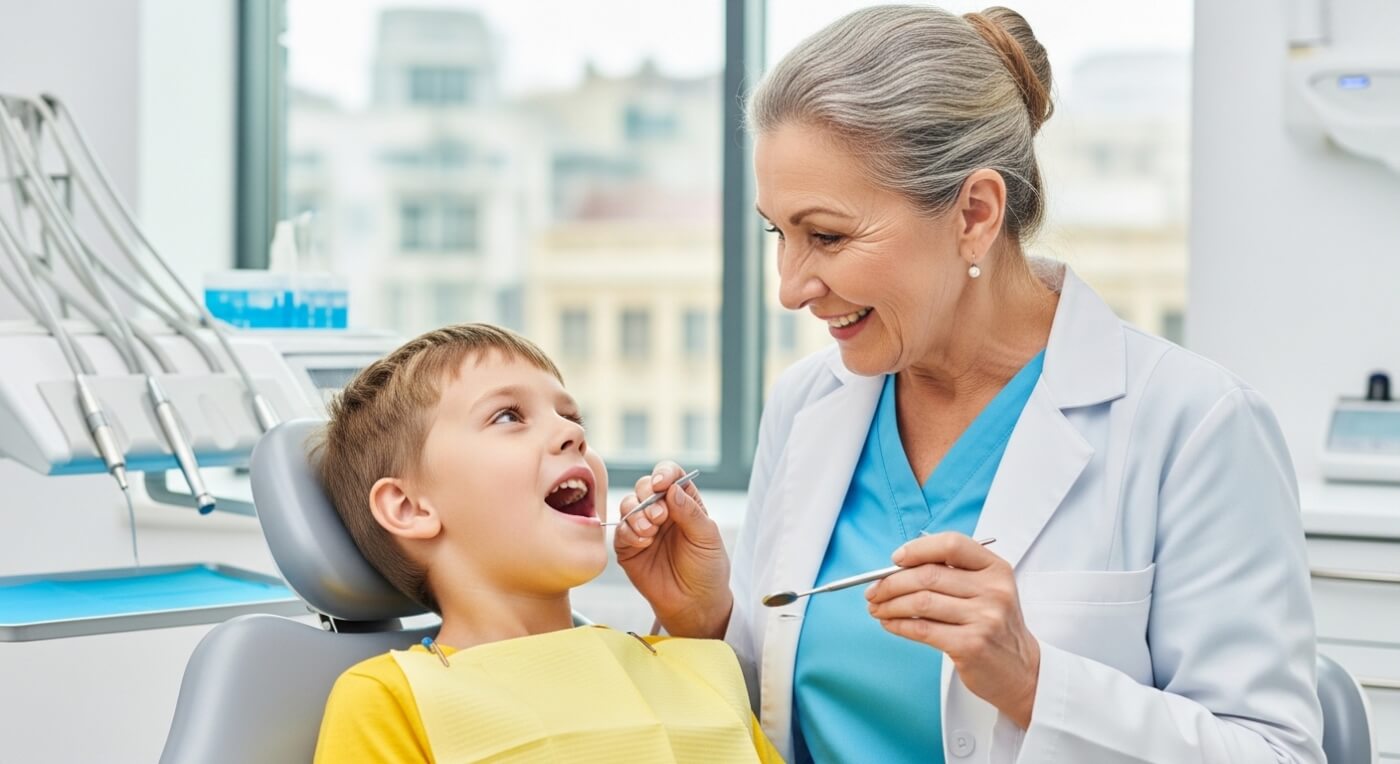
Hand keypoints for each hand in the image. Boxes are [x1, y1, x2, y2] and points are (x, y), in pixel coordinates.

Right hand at [613, 461, 732, 637]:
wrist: (694, 604)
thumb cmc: (706, 569)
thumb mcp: (708, 539)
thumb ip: (691, 512)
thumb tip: (672, 489)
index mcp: (684, 503)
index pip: (670, 475)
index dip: (664, 473)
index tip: (662, 484)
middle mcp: (661, 511)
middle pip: (644, 486)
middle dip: (648, 496)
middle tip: (660, 517)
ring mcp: (643, 528)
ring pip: (628, 504)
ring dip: (637, 514)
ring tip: (651, 532)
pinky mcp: (628, 547)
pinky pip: (620, 530)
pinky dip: (629, 532)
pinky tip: (644, 543)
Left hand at [865, 532, 1040, 728]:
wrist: (1022, 671)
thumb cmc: (994, 627)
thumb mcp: (987, 591)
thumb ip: (952, 573)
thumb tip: (896, 568)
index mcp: (996, 569)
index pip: (951, 544)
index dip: (917, 549)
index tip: (894, 560)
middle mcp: (993, 591)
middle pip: (928, 575)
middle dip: (891, 582)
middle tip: (873, 591)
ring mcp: (984, 619)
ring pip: (920, 602)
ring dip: (890, 604)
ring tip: (876, 608)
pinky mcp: (970, 645)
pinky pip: (922, 629)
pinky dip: (898, 625)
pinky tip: (889, 623)